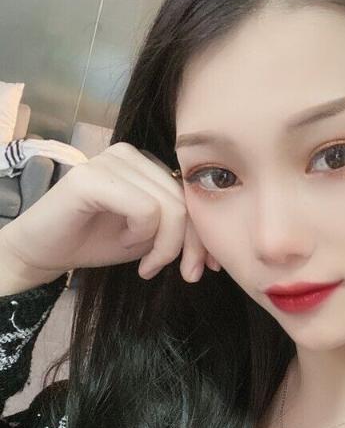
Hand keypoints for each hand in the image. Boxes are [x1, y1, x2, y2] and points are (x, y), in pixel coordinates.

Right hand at [0, 142, 218, 284]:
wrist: (44, 252)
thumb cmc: (96, 242)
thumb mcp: (150, 239)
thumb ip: (179, 232)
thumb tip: (218, 252)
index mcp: (148, 164)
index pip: (193, 195)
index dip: (203, 234)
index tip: (205, 268)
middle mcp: (131, 154)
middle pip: (185, 201)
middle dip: (187, 246)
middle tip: (172, 273)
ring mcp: (111, 161)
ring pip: (170, 207)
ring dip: (163, 246)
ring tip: (143, 261)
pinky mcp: (92, 177)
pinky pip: (145, 209)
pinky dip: (141, 235)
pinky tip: (123, 242)